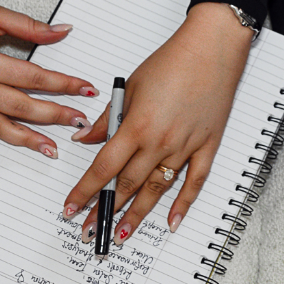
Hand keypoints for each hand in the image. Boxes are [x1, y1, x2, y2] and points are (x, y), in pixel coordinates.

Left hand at [63, 1, 252, 237]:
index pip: (103, 168)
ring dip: (138, 215)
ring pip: (157, 189)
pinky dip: (183, 204)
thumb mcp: (130, 86)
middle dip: (105, 211)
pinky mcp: (208, 145)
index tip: (71, 209)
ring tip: (121, 235)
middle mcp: (160, 141)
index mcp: (136, 125)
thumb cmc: (172, 61)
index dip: (85, 191)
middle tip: (88, 231)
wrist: (212, 48)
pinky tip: (171, 222)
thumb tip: (85, 138)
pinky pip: (194, 181)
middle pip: (127, 185)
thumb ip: (108, 117)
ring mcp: (186, 146)